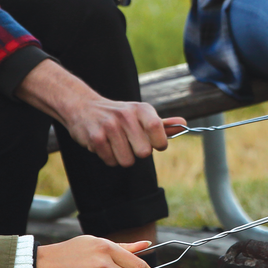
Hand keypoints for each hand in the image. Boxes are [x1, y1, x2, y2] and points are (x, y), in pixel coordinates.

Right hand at [15, 60, 179, 166]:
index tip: (154, 143)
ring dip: (122, 157)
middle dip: (137, 153)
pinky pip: (111, 161)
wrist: (83, 106)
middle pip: (144, 153)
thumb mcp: (140, 114)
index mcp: (141, 109)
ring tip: (115, 143)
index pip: (158, 130)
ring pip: (127, 161)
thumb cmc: (118, 114)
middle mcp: (126, 115)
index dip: (159, 143)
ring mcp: (110, 126)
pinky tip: (104, 144)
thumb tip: (184, 125)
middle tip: (129, 142)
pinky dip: (108, 157)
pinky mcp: (95, 138)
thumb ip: (162, 123)